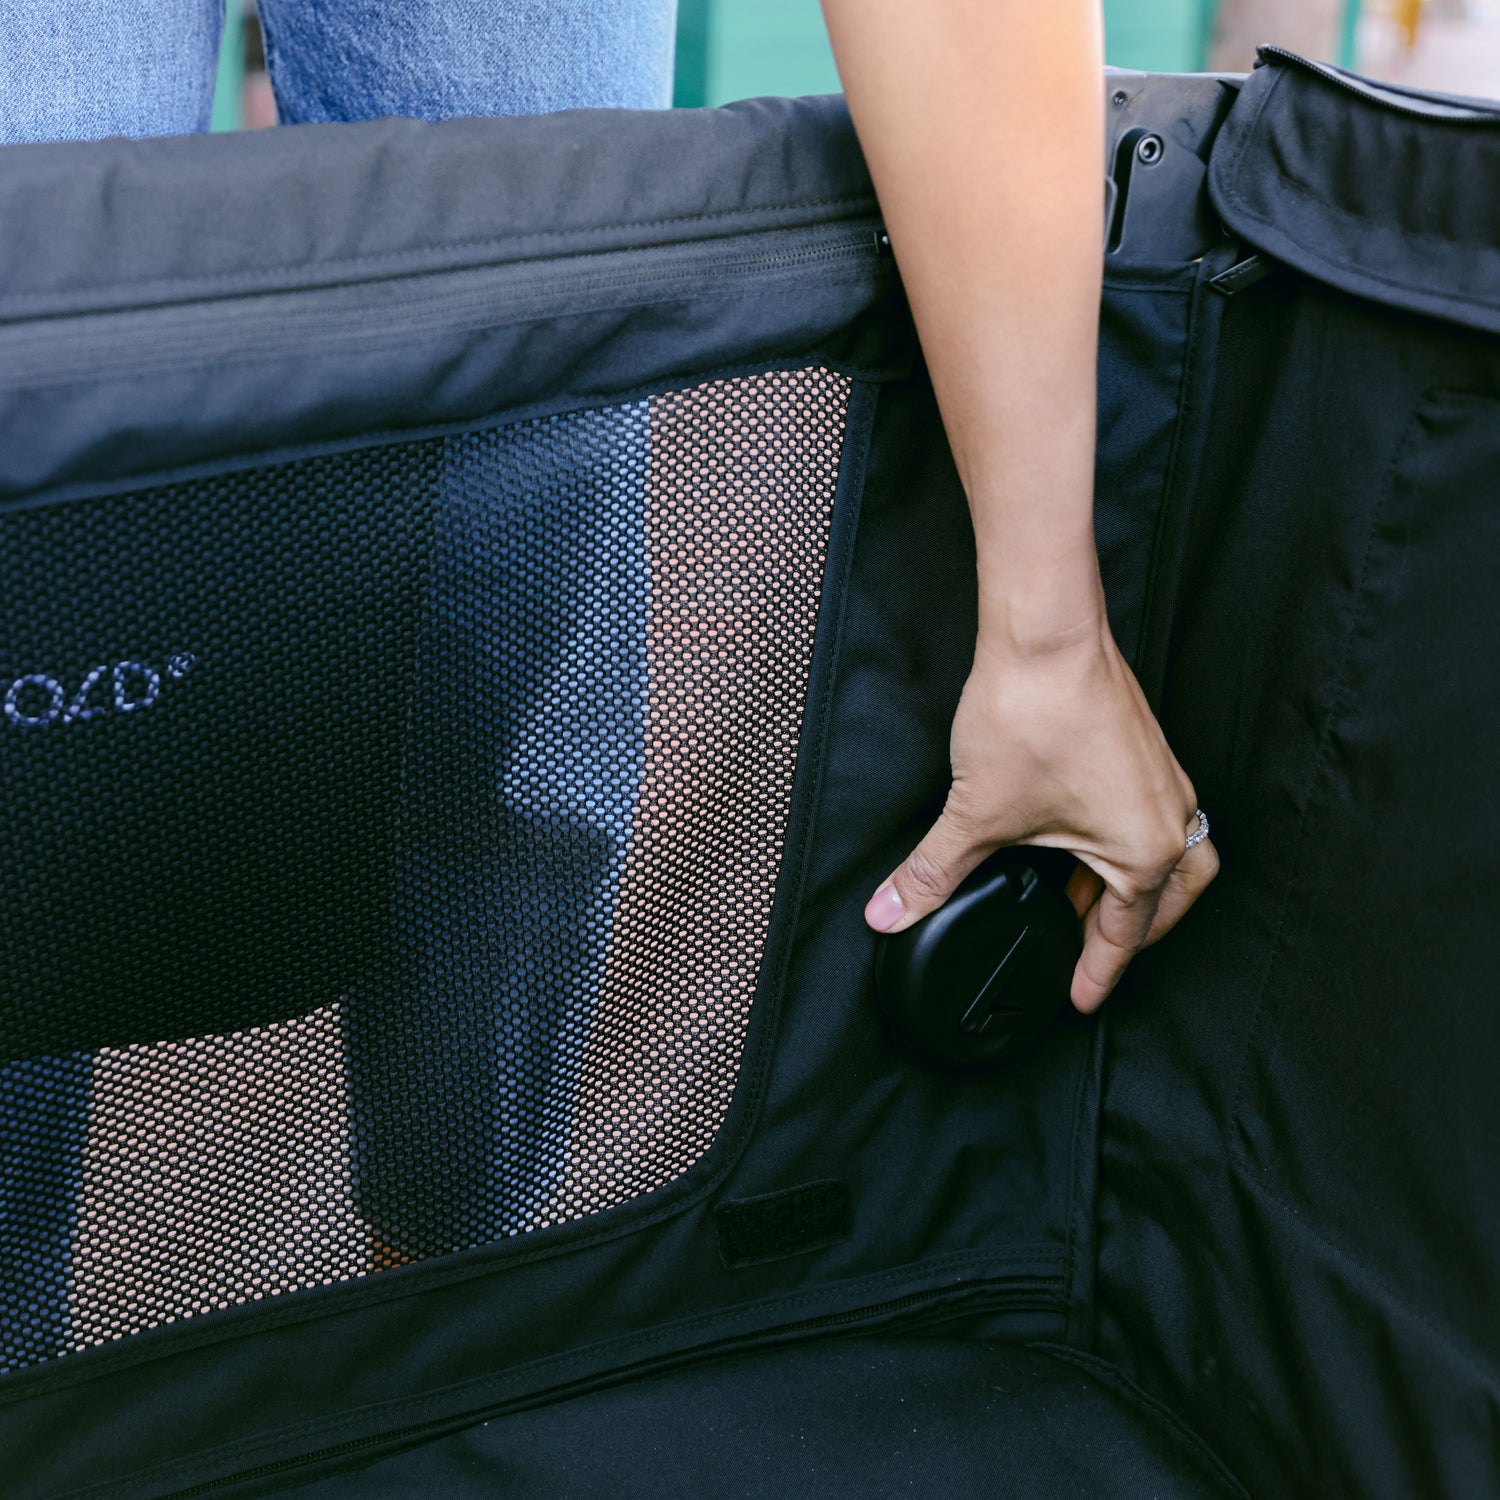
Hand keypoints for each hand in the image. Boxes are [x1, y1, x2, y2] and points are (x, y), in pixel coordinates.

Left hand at [863, 622, 1218, 1010]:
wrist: (1044, 634)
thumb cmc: (1032, 715)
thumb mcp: (977, 816)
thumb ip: (933, 874)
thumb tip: (893, 910)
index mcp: (1146, 850)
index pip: (1123, 935)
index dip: (1093, 974)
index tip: (1078, 1000)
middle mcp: (1170, 816)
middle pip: (1170, 899)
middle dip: (1134, 933)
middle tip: (1094, 953)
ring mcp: (1162, 778)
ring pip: (1168, 854)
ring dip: (1129, 885)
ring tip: (1079, 902)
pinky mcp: (1143, 749)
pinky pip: (1150, 816)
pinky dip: (1121, 842)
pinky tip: (1076, 839)